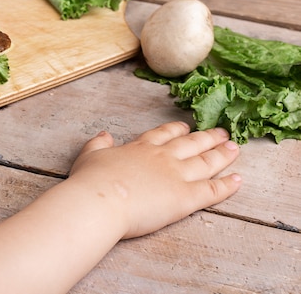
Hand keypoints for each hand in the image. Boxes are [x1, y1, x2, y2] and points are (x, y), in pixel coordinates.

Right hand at [68, 121, 241, 238]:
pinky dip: (227, 186)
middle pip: (190, 144)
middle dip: (207, 138)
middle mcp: (162, 158)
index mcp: (140, 148)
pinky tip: (238, 180)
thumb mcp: (89, 156)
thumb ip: (98, 144)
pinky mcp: (185, 198)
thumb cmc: (91, 181)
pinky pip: (212, 190)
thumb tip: (104, 135)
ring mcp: (176, 176)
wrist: (100, 200)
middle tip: (221, 133)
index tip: (186, 127)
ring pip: (205, 162)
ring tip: (234, 148)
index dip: (176, 130)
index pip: (163, 135)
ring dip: (221, 155)